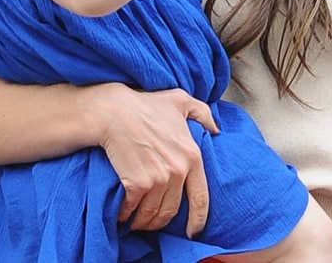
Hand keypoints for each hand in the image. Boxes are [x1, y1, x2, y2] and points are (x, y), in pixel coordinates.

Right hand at [83, 83, 217, 237]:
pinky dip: (126, 215)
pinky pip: (132, 210)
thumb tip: (216, 129)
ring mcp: (157, 179)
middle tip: (154, 221)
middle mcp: (178, 171)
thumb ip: (202, 113)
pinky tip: (123, 212)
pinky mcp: (136, 184)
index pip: (201, 197)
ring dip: (144, 222)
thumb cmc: (147, 105)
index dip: (198, 219)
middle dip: (162, 221)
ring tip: (138, 220)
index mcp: (192, 155)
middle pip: (172, 211)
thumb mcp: (181, 101)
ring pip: (152, 214)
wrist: (116, 112)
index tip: (193, 231)